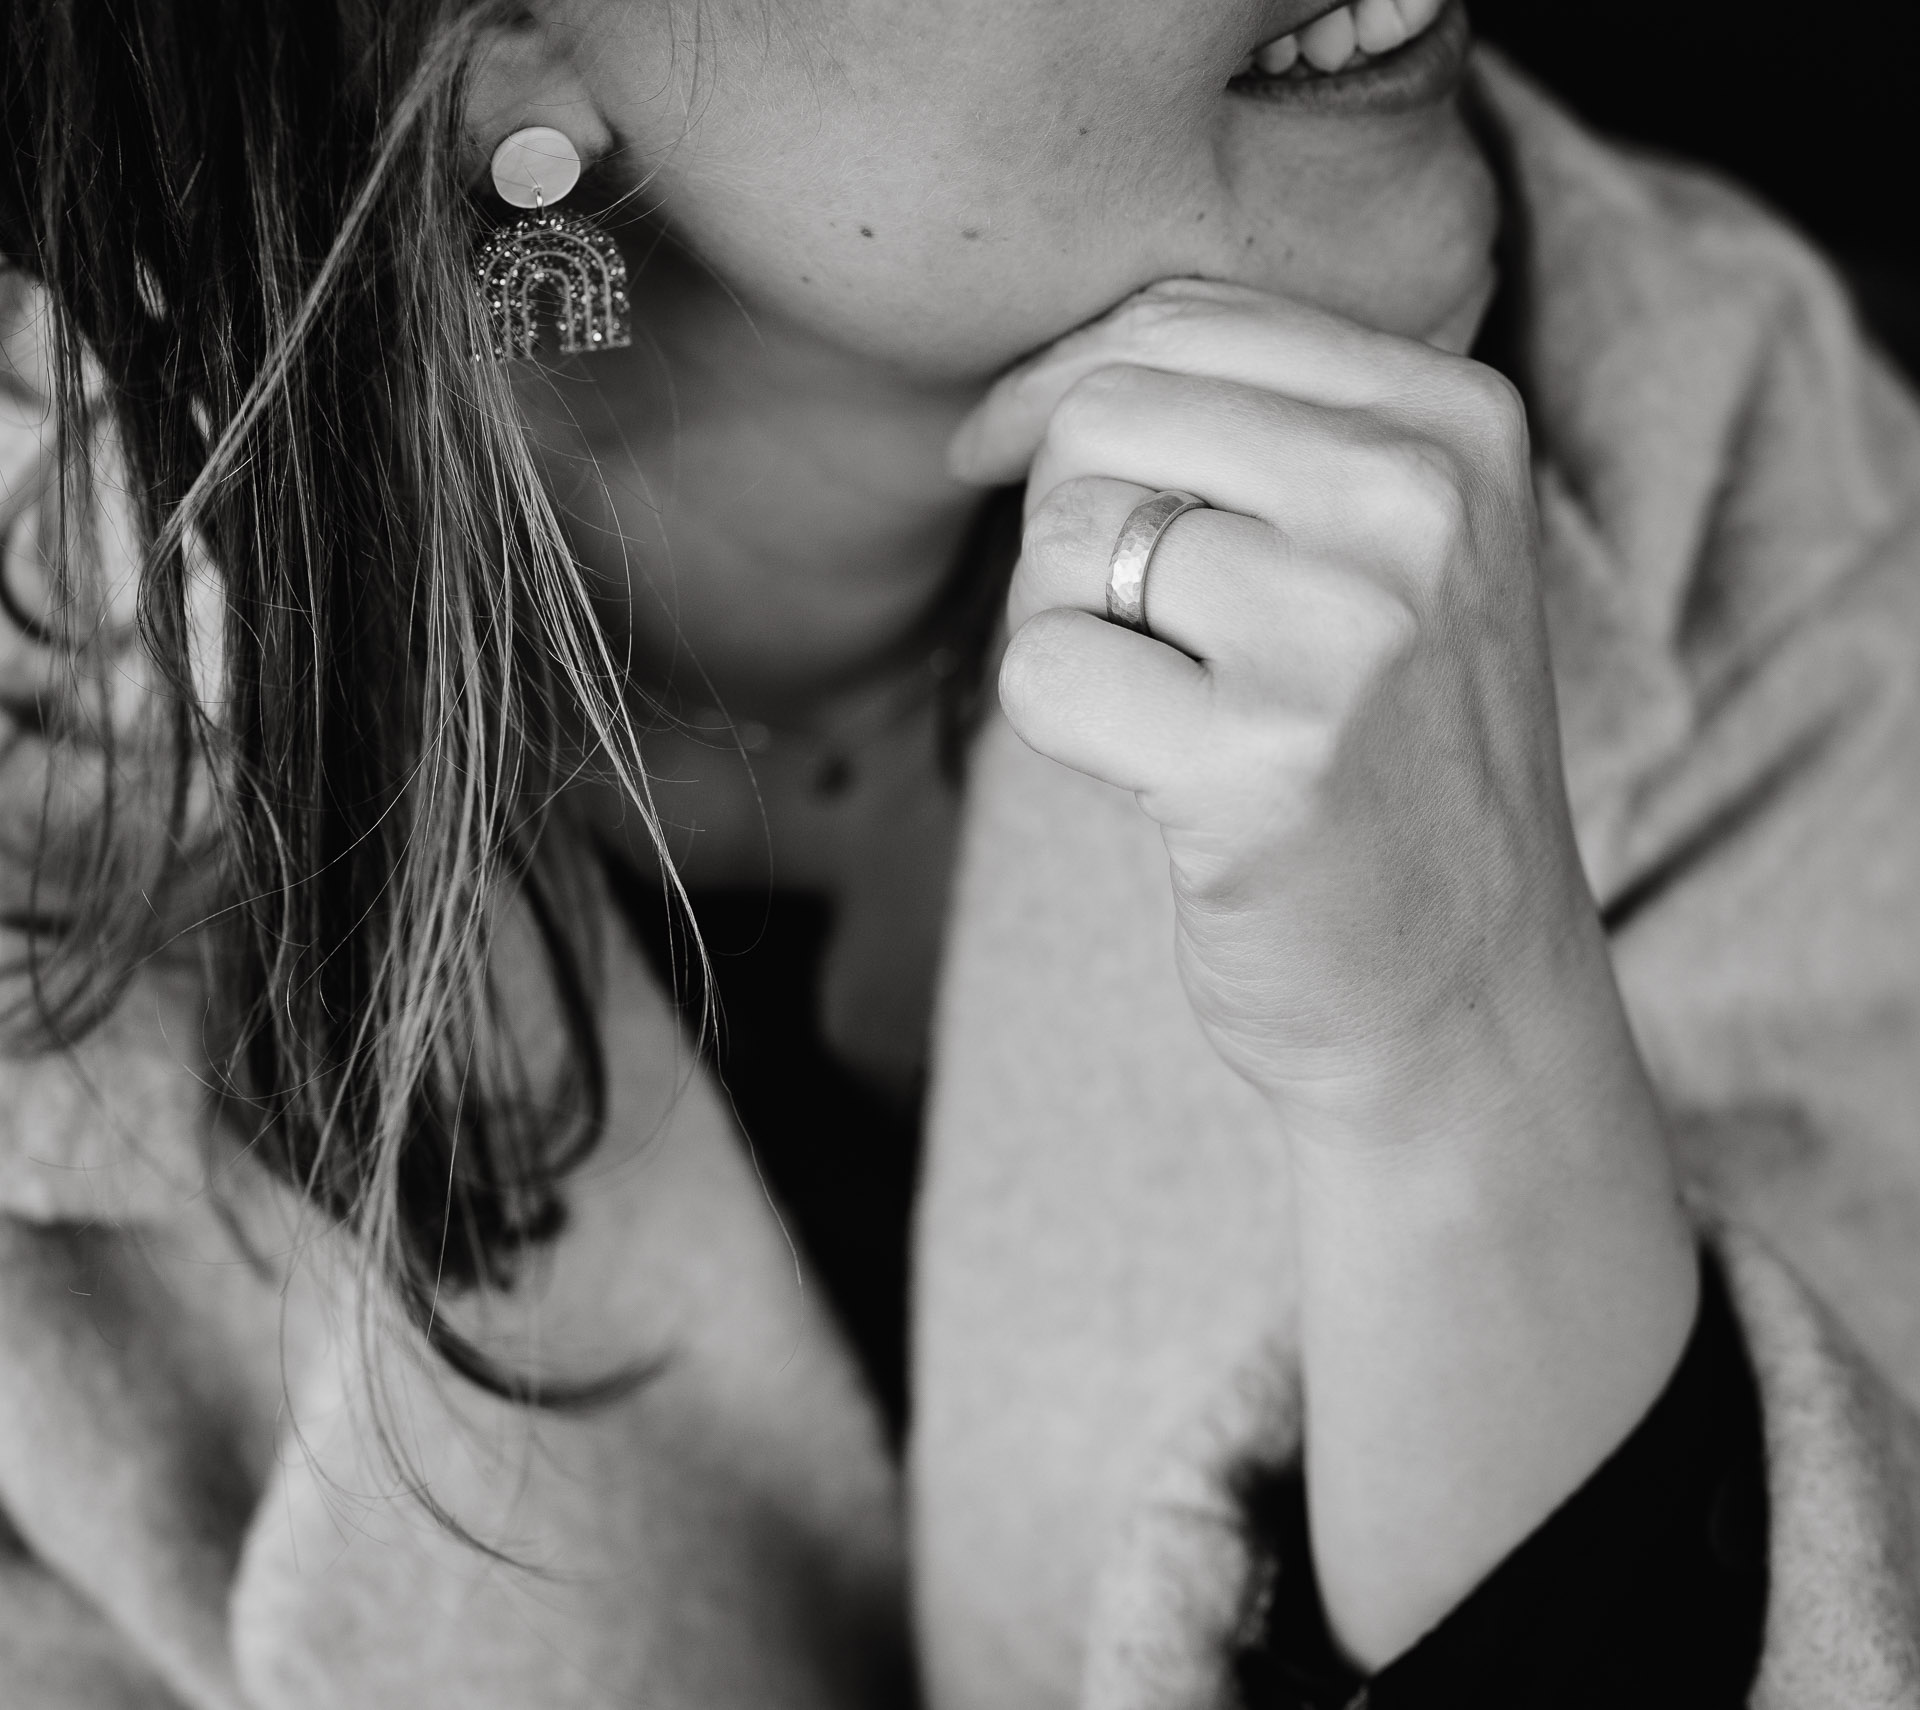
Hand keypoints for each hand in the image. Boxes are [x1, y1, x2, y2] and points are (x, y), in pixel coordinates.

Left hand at [953, 281, 1699, 1664]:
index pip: (1180, 319)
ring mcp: (1353, 626)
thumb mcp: (1372, 557)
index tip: (1008, 465)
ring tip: (1177, 712)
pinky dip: (1064, 730)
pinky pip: (1044, 669)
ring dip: (1073, 631)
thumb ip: (1238, 439)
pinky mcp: (1268, 758)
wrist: (1462, 991)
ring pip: (1067, 537)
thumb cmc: (1380, 764)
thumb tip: (1007, 403)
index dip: (1060, 394)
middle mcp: (1420, 499)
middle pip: (1105, 417)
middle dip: (1071, 529)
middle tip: (1141, 641)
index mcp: (1455, 419)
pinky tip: (1167, 782)